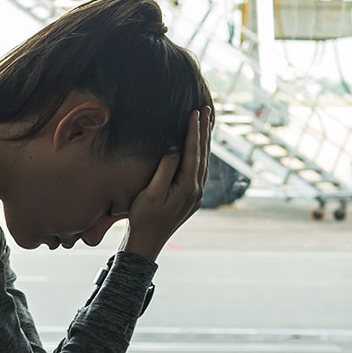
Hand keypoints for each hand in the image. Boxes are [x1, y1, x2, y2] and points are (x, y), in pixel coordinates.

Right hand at [123, 105, 213, 261]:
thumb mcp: (152, 193)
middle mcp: (197, 191)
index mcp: (188, 187)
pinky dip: (200, 155)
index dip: (194, 131)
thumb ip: (165, 169)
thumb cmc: (144, 218)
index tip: (195, 112)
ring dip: (204, 142)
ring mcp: (195, 196)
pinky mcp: (190, 199)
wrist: (146, 243)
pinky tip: (199, 149)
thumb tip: (175, 149)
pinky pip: (199, 171)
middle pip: (203, 155)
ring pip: (204, 163)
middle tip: (206, 109)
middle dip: (204, 131)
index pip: (193, 153)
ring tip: (206, 123)